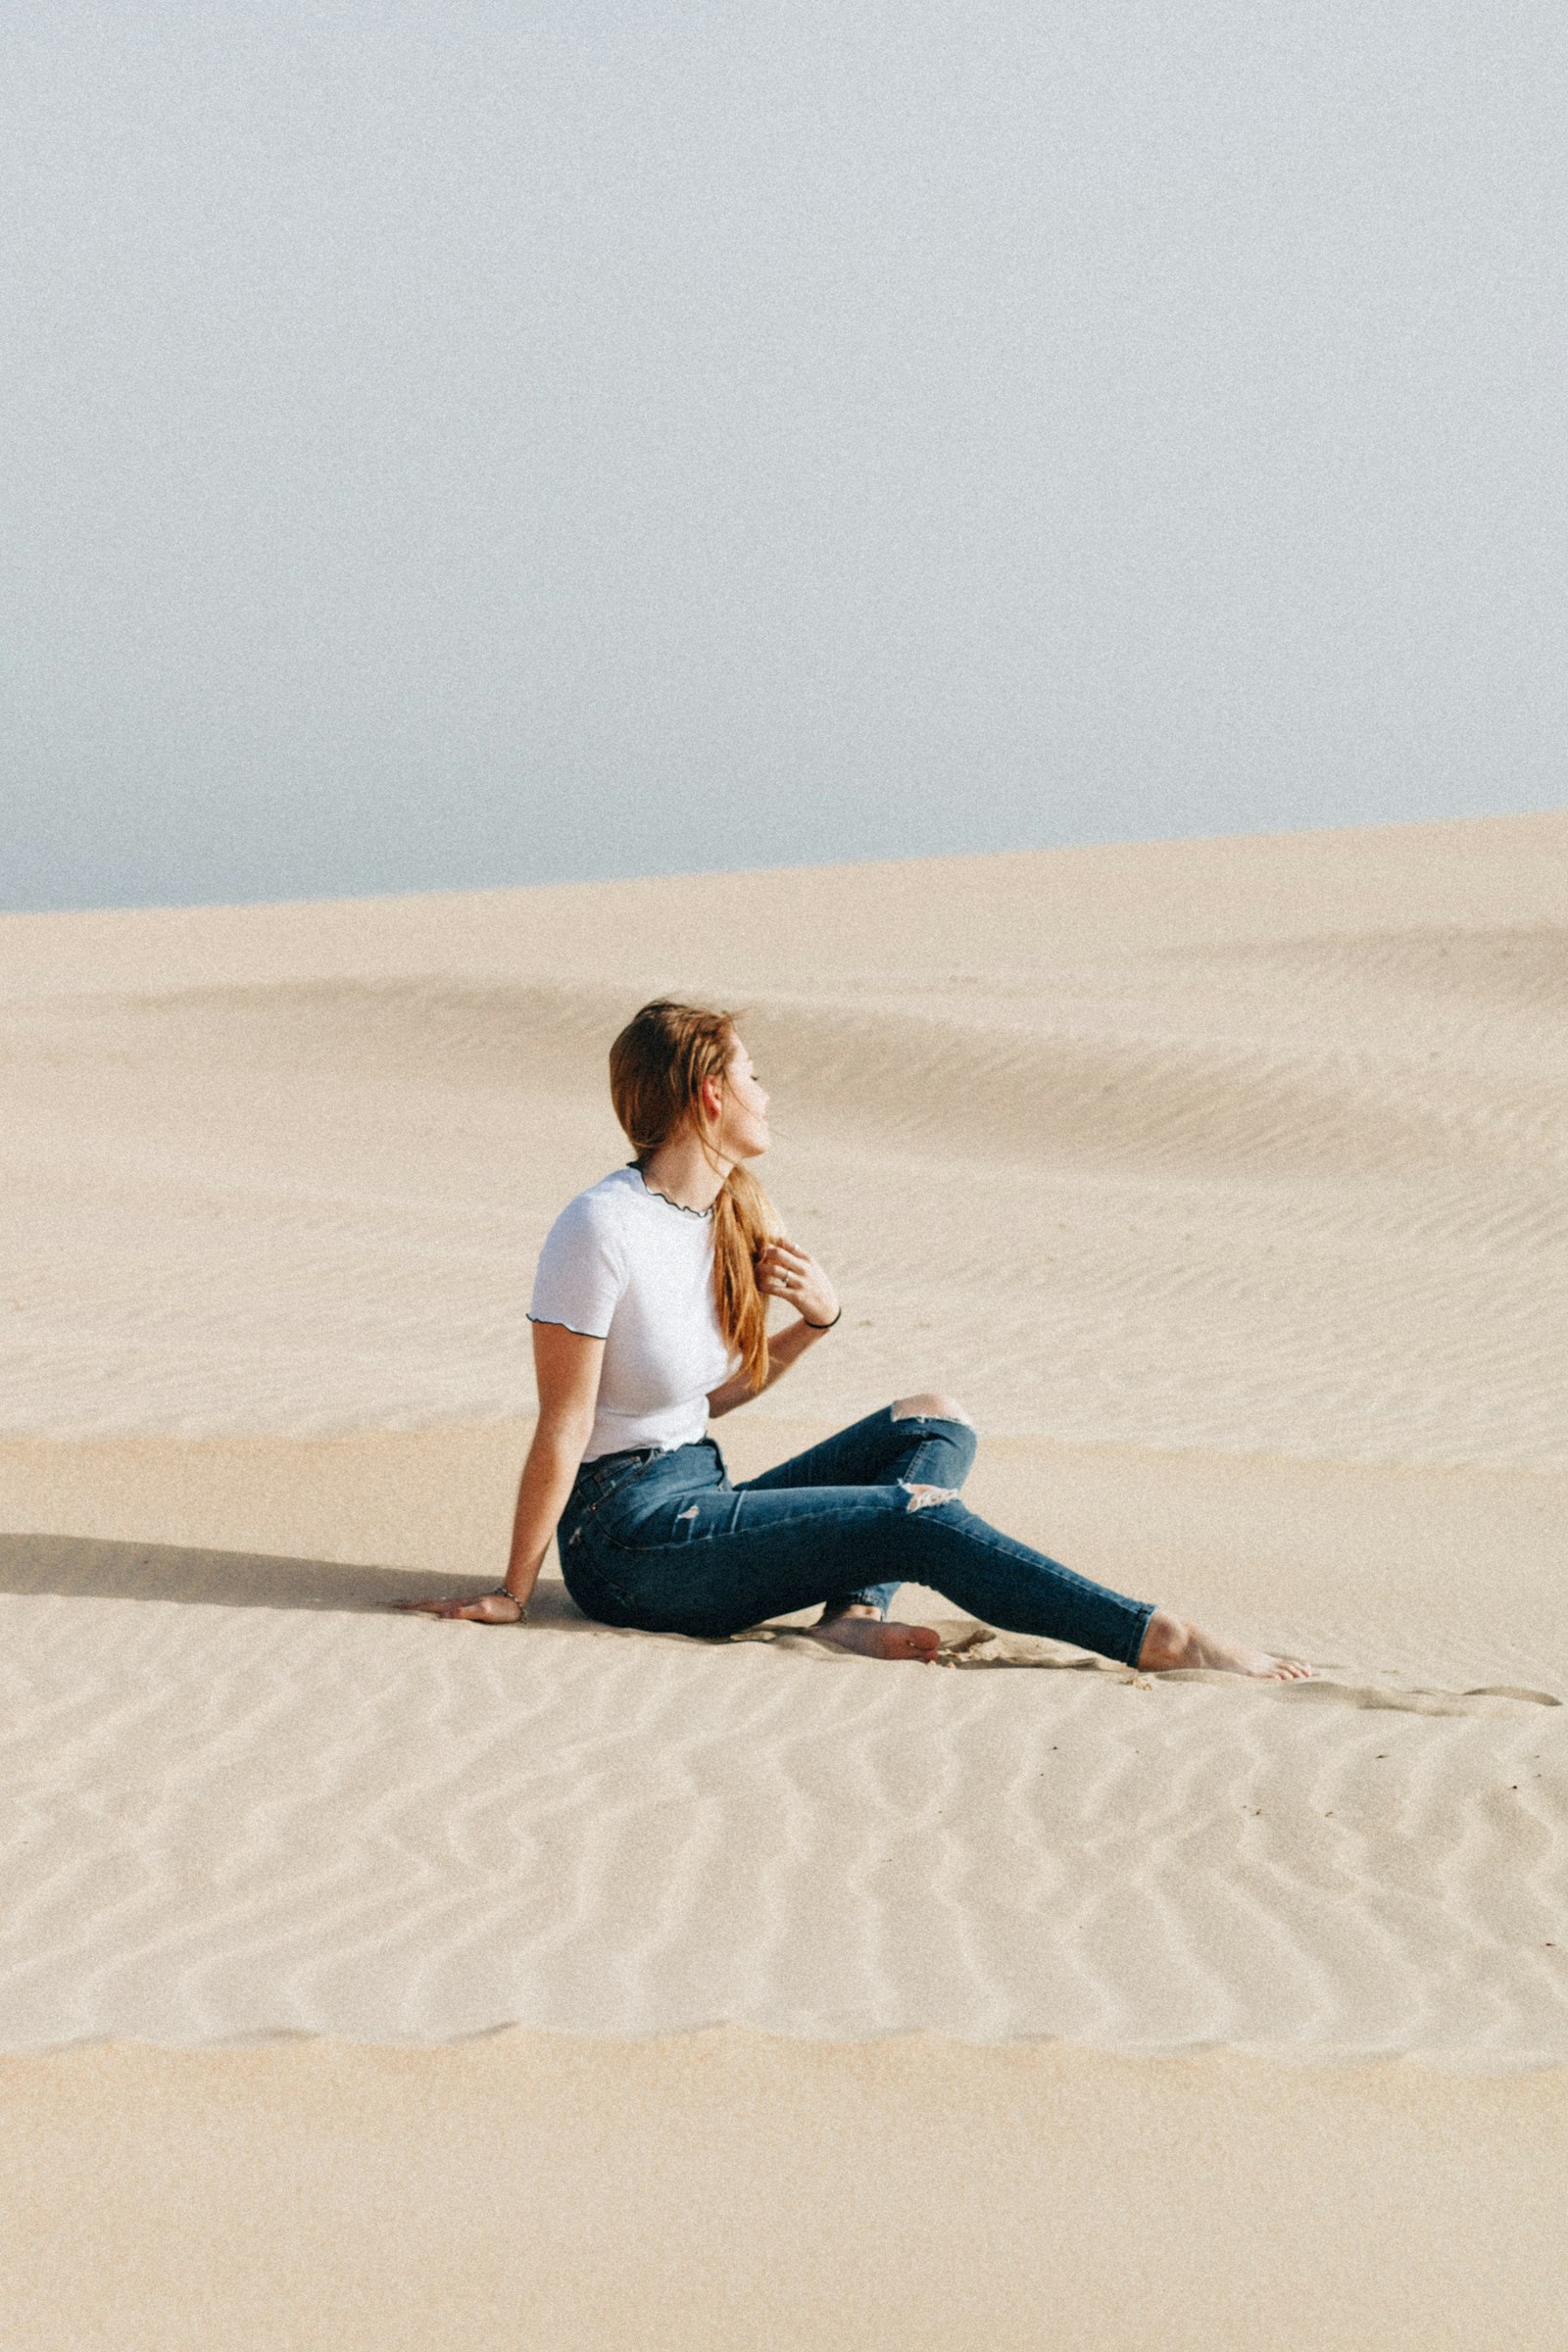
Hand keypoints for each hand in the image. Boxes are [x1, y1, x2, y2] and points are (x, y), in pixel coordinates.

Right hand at [392, 1589, 524, 1622]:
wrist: (514, 1599)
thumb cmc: (501, 1609)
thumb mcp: (484, 1611)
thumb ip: (466, 1611)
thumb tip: (445, 1614)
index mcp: (453, 1605)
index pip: (426, 1606)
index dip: (409, 1607)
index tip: (391, 1606)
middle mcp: (452, 1603)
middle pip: (424, 1603)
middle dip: (406, 1604)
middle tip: (387, 1604)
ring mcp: (457, 1604)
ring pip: (431, 1604)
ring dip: (415, 1605)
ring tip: (401, 1605)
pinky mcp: (462, 1607)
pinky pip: (440, 1607)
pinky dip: (428, 1607)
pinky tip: (427, 1610)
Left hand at [756, 1238, 837, 1327]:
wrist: (827, 1309)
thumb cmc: (815, 1285)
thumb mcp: (811, 1268)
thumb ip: (797, 1256)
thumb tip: (778, 1242)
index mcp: (807, 1259)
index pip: (786, 1243)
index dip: (772, 1243)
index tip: (764, 1248)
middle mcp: (804, 1268)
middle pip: (778, 1253)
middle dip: (764, 1253)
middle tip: (757, 1258)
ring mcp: (800, 1282)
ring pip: (774, 1270)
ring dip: (760, 1269)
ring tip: (755, 1271)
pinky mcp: (795, 1297)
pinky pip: (774, 1289)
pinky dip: (762, 1286)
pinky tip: (758, 1285)